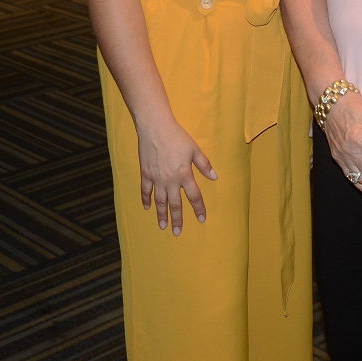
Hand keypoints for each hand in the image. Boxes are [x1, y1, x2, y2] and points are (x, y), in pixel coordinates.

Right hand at [136, 119, 216, 235]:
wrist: (156, 129)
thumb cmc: (178, 137)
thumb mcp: (194, 149)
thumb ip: (204, 165)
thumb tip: (215, 177)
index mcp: (185, 174)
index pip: (194, 196)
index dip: (198, 208)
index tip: (201, 219)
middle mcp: (170, 180)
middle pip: (175, 204)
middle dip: (177, 219)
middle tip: (177, 232)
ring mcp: (156, 178)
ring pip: (160, 201)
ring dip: (161, 214)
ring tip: (163, 226)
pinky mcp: (145, 174)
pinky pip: (145, 191)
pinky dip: (146, 200)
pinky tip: (147, 208)